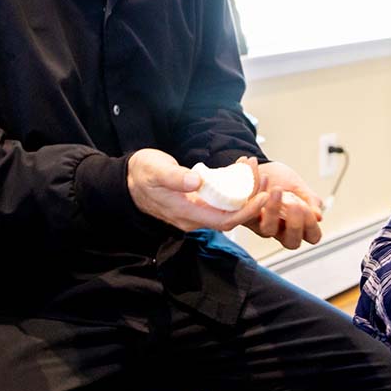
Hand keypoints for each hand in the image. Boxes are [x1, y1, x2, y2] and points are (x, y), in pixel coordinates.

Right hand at [127, 148, 260, 232]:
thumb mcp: (155, 170)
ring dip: (244, 193)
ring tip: (254, 169)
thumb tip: (196, 182)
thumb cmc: (141, 174)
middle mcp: (193, 218)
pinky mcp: (196, 204)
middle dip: (251, 200)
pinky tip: (240, 171)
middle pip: (231, 216)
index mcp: (185, 214)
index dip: (246, 211)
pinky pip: (220, 202)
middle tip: (264, 177)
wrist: (127, 180)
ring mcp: (195, 213)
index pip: (224, 220)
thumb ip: (174, 177)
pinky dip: (233, 189)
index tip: (263, 196)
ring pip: (227, 209)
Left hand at [243, 160, 323, 249]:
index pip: (312, 236)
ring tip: (277, 190)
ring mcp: (264, 226)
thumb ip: (311, 200)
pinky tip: (265, 180)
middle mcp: (282, 230)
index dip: (312, 226)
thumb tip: (318, 216)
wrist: (262, 168)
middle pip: (291, 242)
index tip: (307, 208)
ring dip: (274, 210)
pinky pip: (251, 214)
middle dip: (295, 224)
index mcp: (300, 224)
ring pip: (268, 230)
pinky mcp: (247, 217)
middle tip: (294, 204)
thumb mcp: (300, 187)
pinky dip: (258, 196)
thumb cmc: (283, 181)